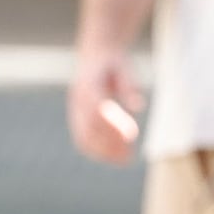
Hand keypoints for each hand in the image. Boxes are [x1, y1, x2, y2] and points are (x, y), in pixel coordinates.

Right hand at [67, 49, 145, 164]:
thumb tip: (138, 105)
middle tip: (129, 157)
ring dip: (103, 153)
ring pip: (83, 138)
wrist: (95, 53)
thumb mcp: (125, 66)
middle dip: (108, 145)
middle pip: (88, 129)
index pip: (97, 110)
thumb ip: (129, 84)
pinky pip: (82, 139)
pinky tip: (115, 156)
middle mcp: (77, 98)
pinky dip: (97, 151)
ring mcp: (74, 109)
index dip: (113, 126)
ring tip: (125, 160)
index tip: (132, 136)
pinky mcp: (77, 117)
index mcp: (88, 84)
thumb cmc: (114, 61)